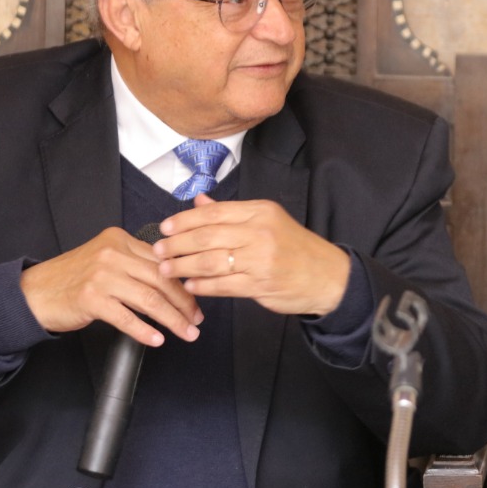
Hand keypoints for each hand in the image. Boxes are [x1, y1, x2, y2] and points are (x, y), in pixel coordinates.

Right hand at [20, 227, 203, 345]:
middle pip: (161, 280)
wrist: (34, 293)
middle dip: (184, 303)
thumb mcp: (105, 260)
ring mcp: (101, 275)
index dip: (183, 284)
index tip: (195, 301)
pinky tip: (157, 339)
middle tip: (196, 320)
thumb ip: (134, 264)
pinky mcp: (91, 298)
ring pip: (149, 299)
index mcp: (119, 239)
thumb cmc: (72, 280)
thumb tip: (172, 284)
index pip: (161, 262)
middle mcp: (112, 254)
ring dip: (172, 320)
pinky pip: (127, 317)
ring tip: (186, 333)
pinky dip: (145, 330)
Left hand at [155, 194, 351, 316]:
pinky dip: (202, 286)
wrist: (328, 276)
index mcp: (260, 212)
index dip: (184, 220)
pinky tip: (190, 286)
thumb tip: (199, 201)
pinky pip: (223, 285)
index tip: (165, 228)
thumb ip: (231, 213)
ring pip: (210, 261)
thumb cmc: (295, 248)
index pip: (213, 212)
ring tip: (167, 270)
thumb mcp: (268, 220)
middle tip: (158, 250)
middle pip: (207, 236)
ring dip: (183, 267)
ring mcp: (260, 260)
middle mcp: (260, 232)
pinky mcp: (261, 285)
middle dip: (177, 244)